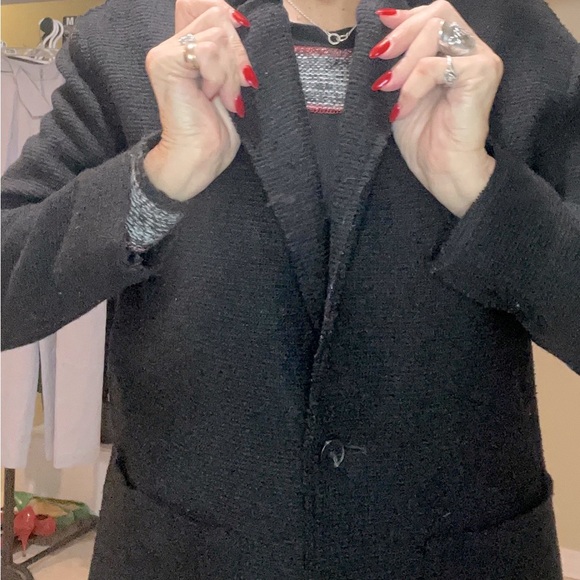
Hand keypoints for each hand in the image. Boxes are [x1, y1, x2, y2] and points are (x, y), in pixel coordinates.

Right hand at [144, 0, 257, 201]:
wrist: (200, 157)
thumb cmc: (216, 129)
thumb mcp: (230, 81)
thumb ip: (227, 50)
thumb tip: (240, 20)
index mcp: (185, 47)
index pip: (210, 7)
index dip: (231, 20)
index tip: (241, 61)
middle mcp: (171, 44)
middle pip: (218, 15)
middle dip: (237, 55)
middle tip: (234, 88)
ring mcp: (165, 52)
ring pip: (218, 34)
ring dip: (230, 71)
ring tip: (223, 97)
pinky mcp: (164, 62)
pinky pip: (209, 51)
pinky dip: (219, 76)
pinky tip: (210, 97)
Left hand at [372, 0, 502, 216]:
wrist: (442, 170)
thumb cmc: (424, 139)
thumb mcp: (404, 93)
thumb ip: (401, 65)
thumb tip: (383, 41)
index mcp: (458, 53)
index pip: (436, 15)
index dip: (407, 16)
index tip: (381, 24)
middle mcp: (474, 50)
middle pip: (438, 13)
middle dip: (402, 32)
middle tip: (379, 55)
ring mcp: (481, 60)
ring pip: (435, 32)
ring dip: (403, 62)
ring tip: (387, 88)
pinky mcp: (480, 74)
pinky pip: (433, 66)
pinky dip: (411, 86)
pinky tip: (402, 108)